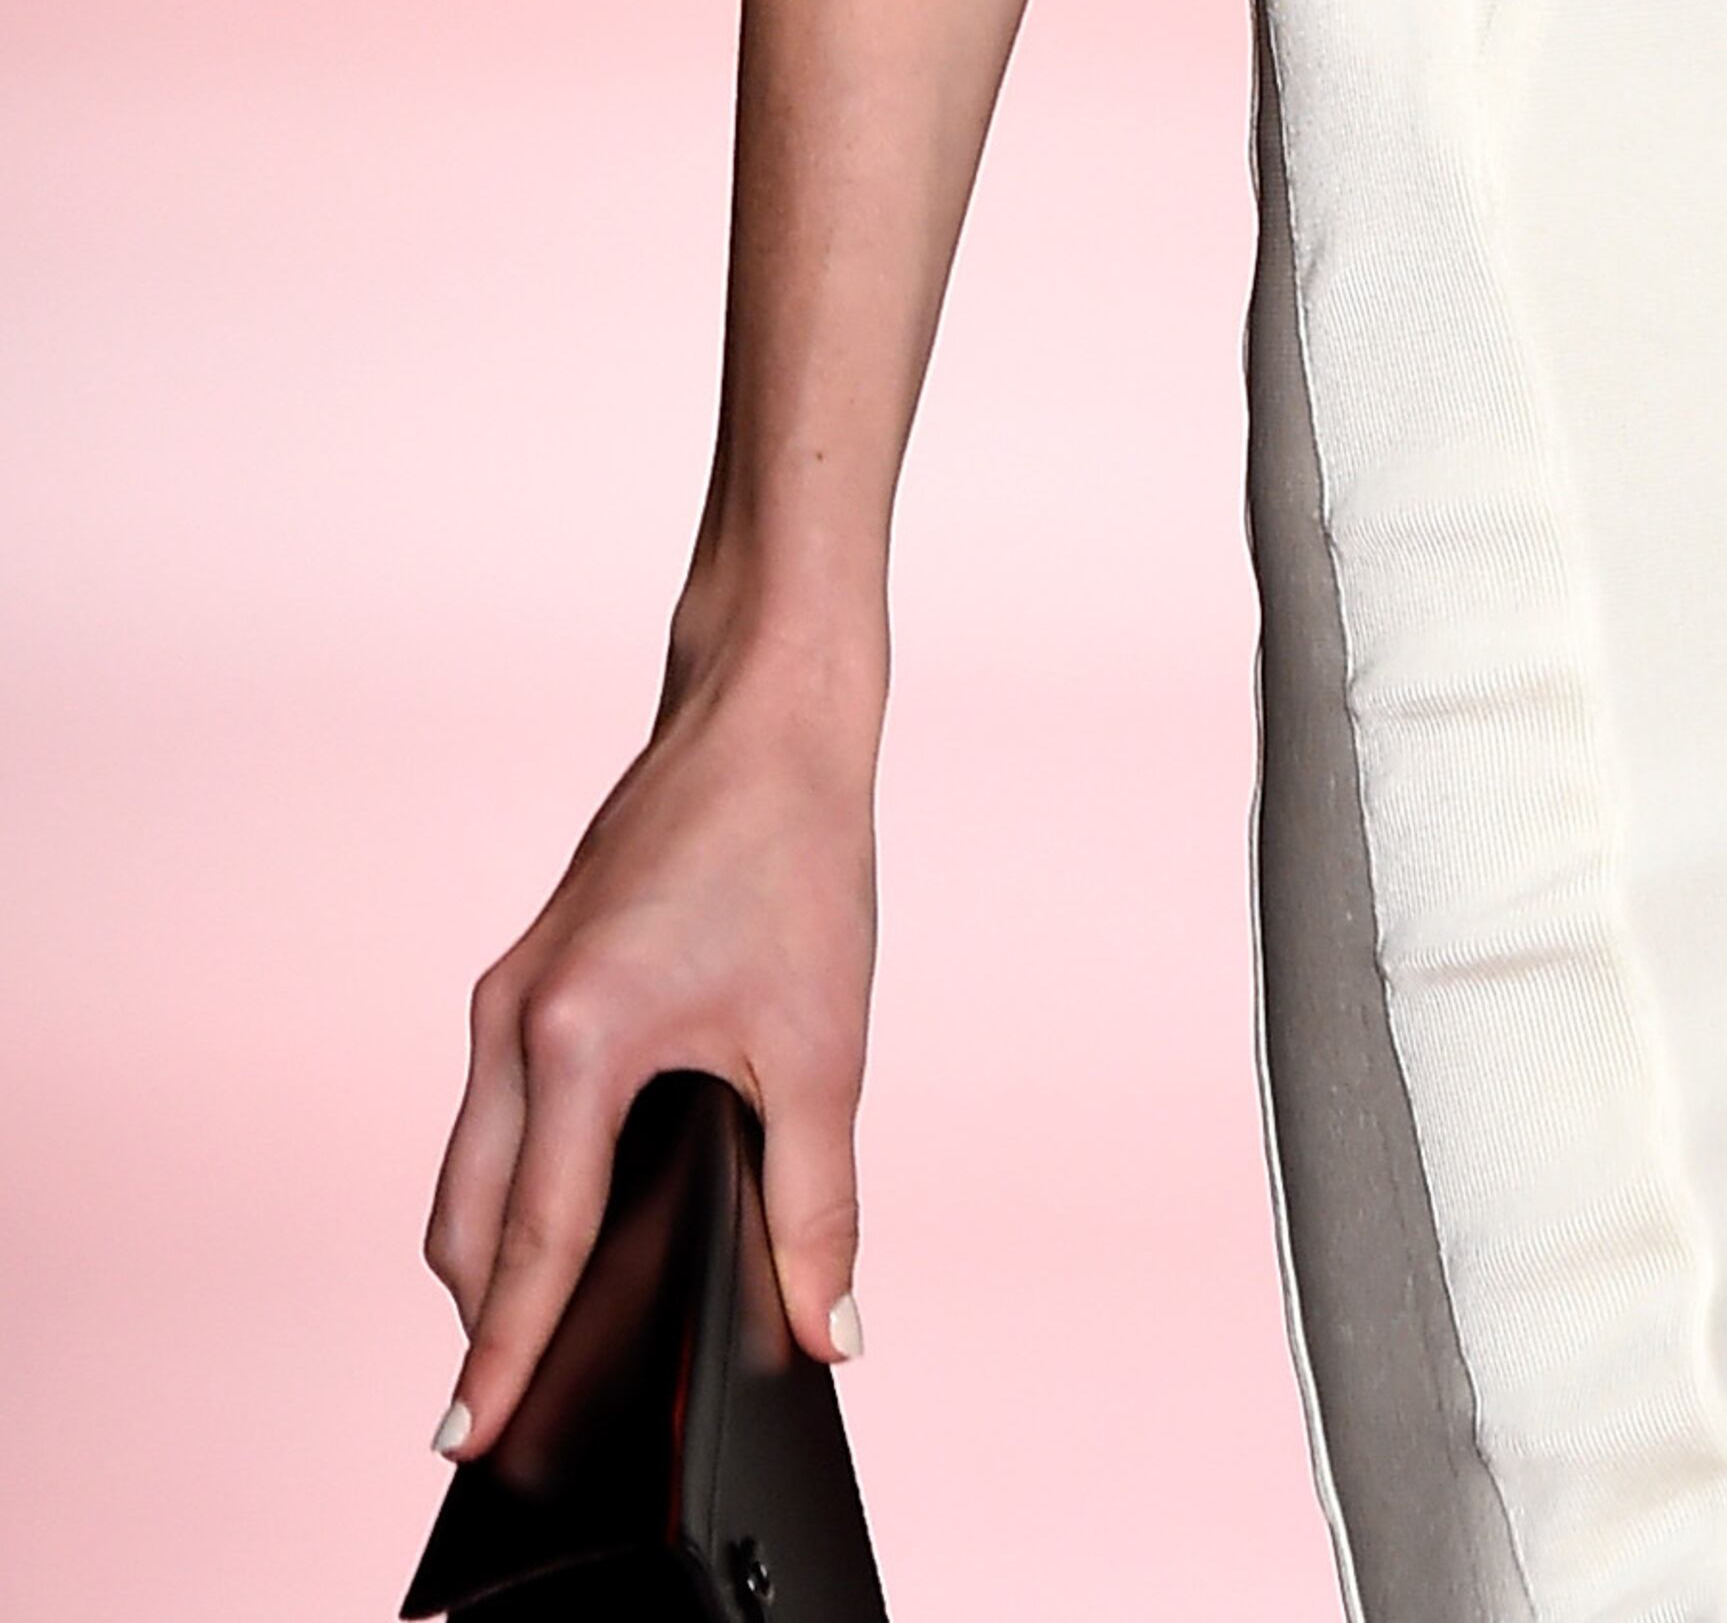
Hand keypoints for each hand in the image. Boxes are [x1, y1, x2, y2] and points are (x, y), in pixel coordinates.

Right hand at [423, 645, 879, 1457]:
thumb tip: (832, 1327)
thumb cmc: (795, 853)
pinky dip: (507, 1183)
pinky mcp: (524, 973)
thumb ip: (817, 1202)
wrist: (764, 714)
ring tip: (537, 1333)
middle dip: (489, 1319)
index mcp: (578, 1038)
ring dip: (493, 1253)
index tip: (471, 1439)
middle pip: (468, 1224)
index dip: (506, 1355)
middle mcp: (515, 1020)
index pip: (531, 1243)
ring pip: (468, 1171)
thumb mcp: (821, 1044)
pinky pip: (488, 1115)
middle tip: (518, 1407)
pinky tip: (563, 1213)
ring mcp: (507, 992)